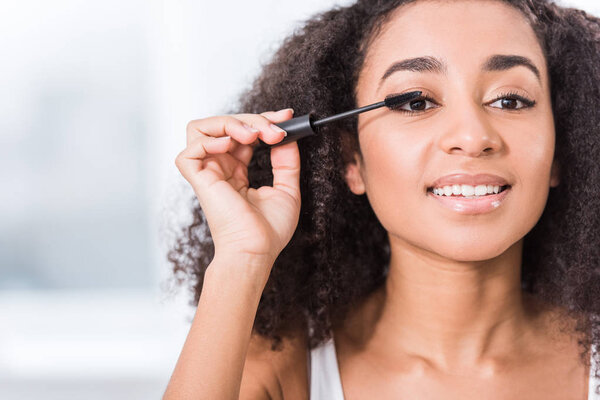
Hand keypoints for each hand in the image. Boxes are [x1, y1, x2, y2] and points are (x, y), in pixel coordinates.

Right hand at [175, 109, 300, 267]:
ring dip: (229, 123)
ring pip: (201, 128)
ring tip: (252, 135)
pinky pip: (190, 149)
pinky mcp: (198, 179)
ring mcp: (207, 173)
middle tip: (276, 131)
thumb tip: (287, 136)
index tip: (285, 118)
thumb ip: (287, 161)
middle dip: (254, 119)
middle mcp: (220, 169)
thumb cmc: (269, 231)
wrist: (256, 250)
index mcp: (237, 172)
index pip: (243, 133)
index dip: (262, 120)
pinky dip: (209, 140)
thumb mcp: (287, 189)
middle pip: (225, 124)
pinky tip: (230, 145)